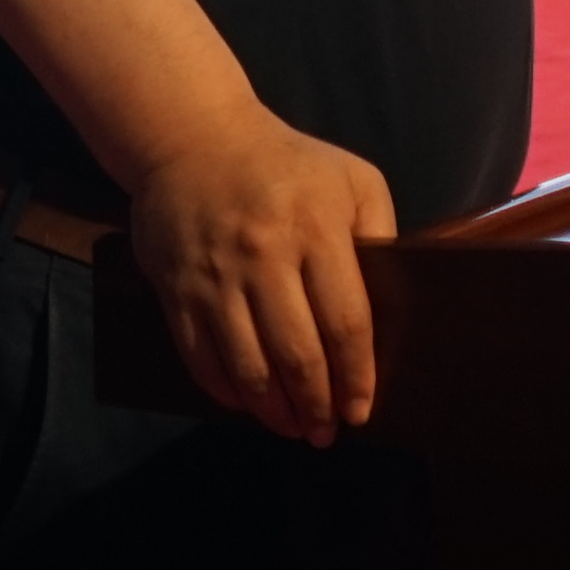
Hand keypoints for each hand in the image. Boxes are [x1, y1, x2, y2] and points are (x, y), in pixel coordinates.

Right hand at [119, 105, 399, 446]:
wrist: (195, 137)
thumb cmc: (286, 164)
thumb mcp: (351, 178)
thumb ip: (378, 233)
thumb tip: (391, 302)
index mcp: (317, 228)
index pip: (345, 322)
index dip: (357, 376)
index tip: (362, 409)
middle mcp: (266, 255)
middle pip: (297, 354)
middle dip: (317, 405)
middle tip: (326, 431)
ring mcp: (217, 275)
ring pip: (248, 366)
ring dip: (273, 411)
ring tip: (291, 427)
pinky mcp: (178, 288)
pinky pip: (201, 358)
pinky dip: (226, 392)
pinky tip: (246, 403)